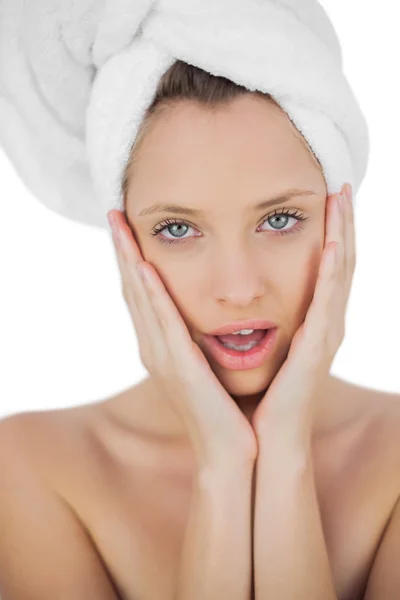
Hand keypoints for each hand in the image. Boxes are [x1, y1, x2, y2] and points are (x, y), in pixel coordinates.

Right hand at [107, 210, 257, 468]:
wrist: (233, 452)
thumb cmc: (226, 410)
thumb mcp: (208, 367)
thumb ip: (199, 340)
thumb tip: (204, 314)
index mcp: (163, 348)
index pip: (142, 295)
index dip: (131, 260)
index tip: (127, 227)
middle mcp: (155, 350)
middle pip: (133, 291)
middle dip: (122, 252)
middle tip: (114, 215)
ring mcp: (163, 359)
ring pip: (141, 301)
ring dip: (128, 261)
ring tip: (119, 227)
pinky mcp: (179, 369)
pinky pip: (163, 324)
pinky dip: (151, 295)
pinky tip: (142, 267)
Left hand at [252, 183, 354, 440]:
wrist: (258, 441)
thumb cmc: (255, 396)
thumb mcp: (257, 347)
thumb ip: (257, 318)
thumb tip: (234, 295)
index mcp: (310, 321)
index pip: (324, 266)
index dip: (330, 231)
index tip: (324, 195)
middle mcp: (323, 324)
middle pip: (339, 261)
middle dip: (342, 222)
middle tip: (340, 184)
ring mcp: (324, 336)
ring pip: (339, 274)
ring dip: (342, 233)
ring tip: (341, 197)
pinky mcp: (316, 349)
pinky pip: (326, 302)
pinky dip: (331, 271)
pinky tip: (332, 243)